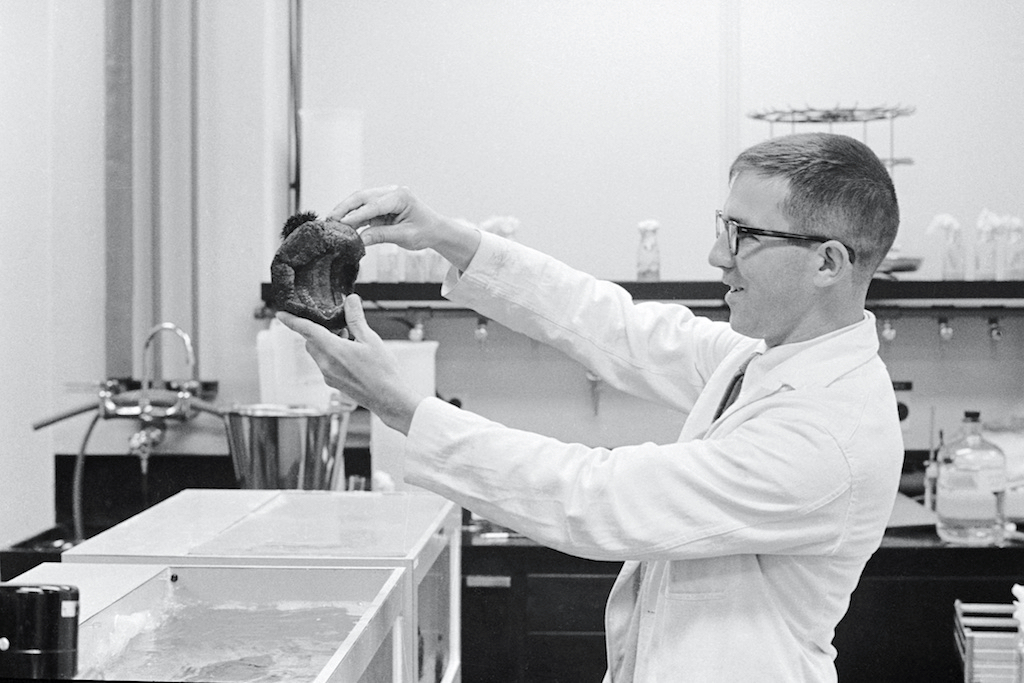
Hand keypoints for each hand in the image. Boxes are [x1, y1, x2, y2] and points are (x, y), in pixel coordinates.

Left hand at [276, 295, 425, 433]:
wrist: (389, 399)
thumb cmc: (382, 372)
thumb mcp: (371, 340)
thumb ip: (356, 320)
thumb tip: (350, 301)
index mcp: (334, 350)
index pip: (307, 331)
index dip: (292, 321)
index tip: (281, 315)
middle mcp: (326, 365)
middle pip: (311, 342)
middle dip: (320, 331)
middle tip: (339, 326)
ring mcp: (329, 376)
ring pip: (318, 353)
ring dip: (327, 343)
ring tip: (350, 340)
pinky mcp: (333, 383)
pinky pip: (325, 364)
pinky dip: (332, 355)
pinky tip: (351, 355)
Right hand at [328, 186, 480, 271]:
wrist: (435, 230)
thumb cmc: (425, 231)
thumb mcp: (405, 236)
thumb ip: (382, 236)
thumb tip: (359, 240)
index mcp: (400, 196)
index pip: (374, 205)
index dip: (357, 215)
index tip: (342, 223)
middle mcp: (391, 192)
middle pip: (362, 197)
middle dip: (345, 208)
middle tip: (330, 220)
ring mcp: (385, 197)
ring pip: (360, 202)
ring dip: (346, 212)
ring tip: (331, 224)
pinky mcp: (380, 206)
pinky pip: (363, 210)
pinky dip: (353, 218)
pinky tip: (343, 227)